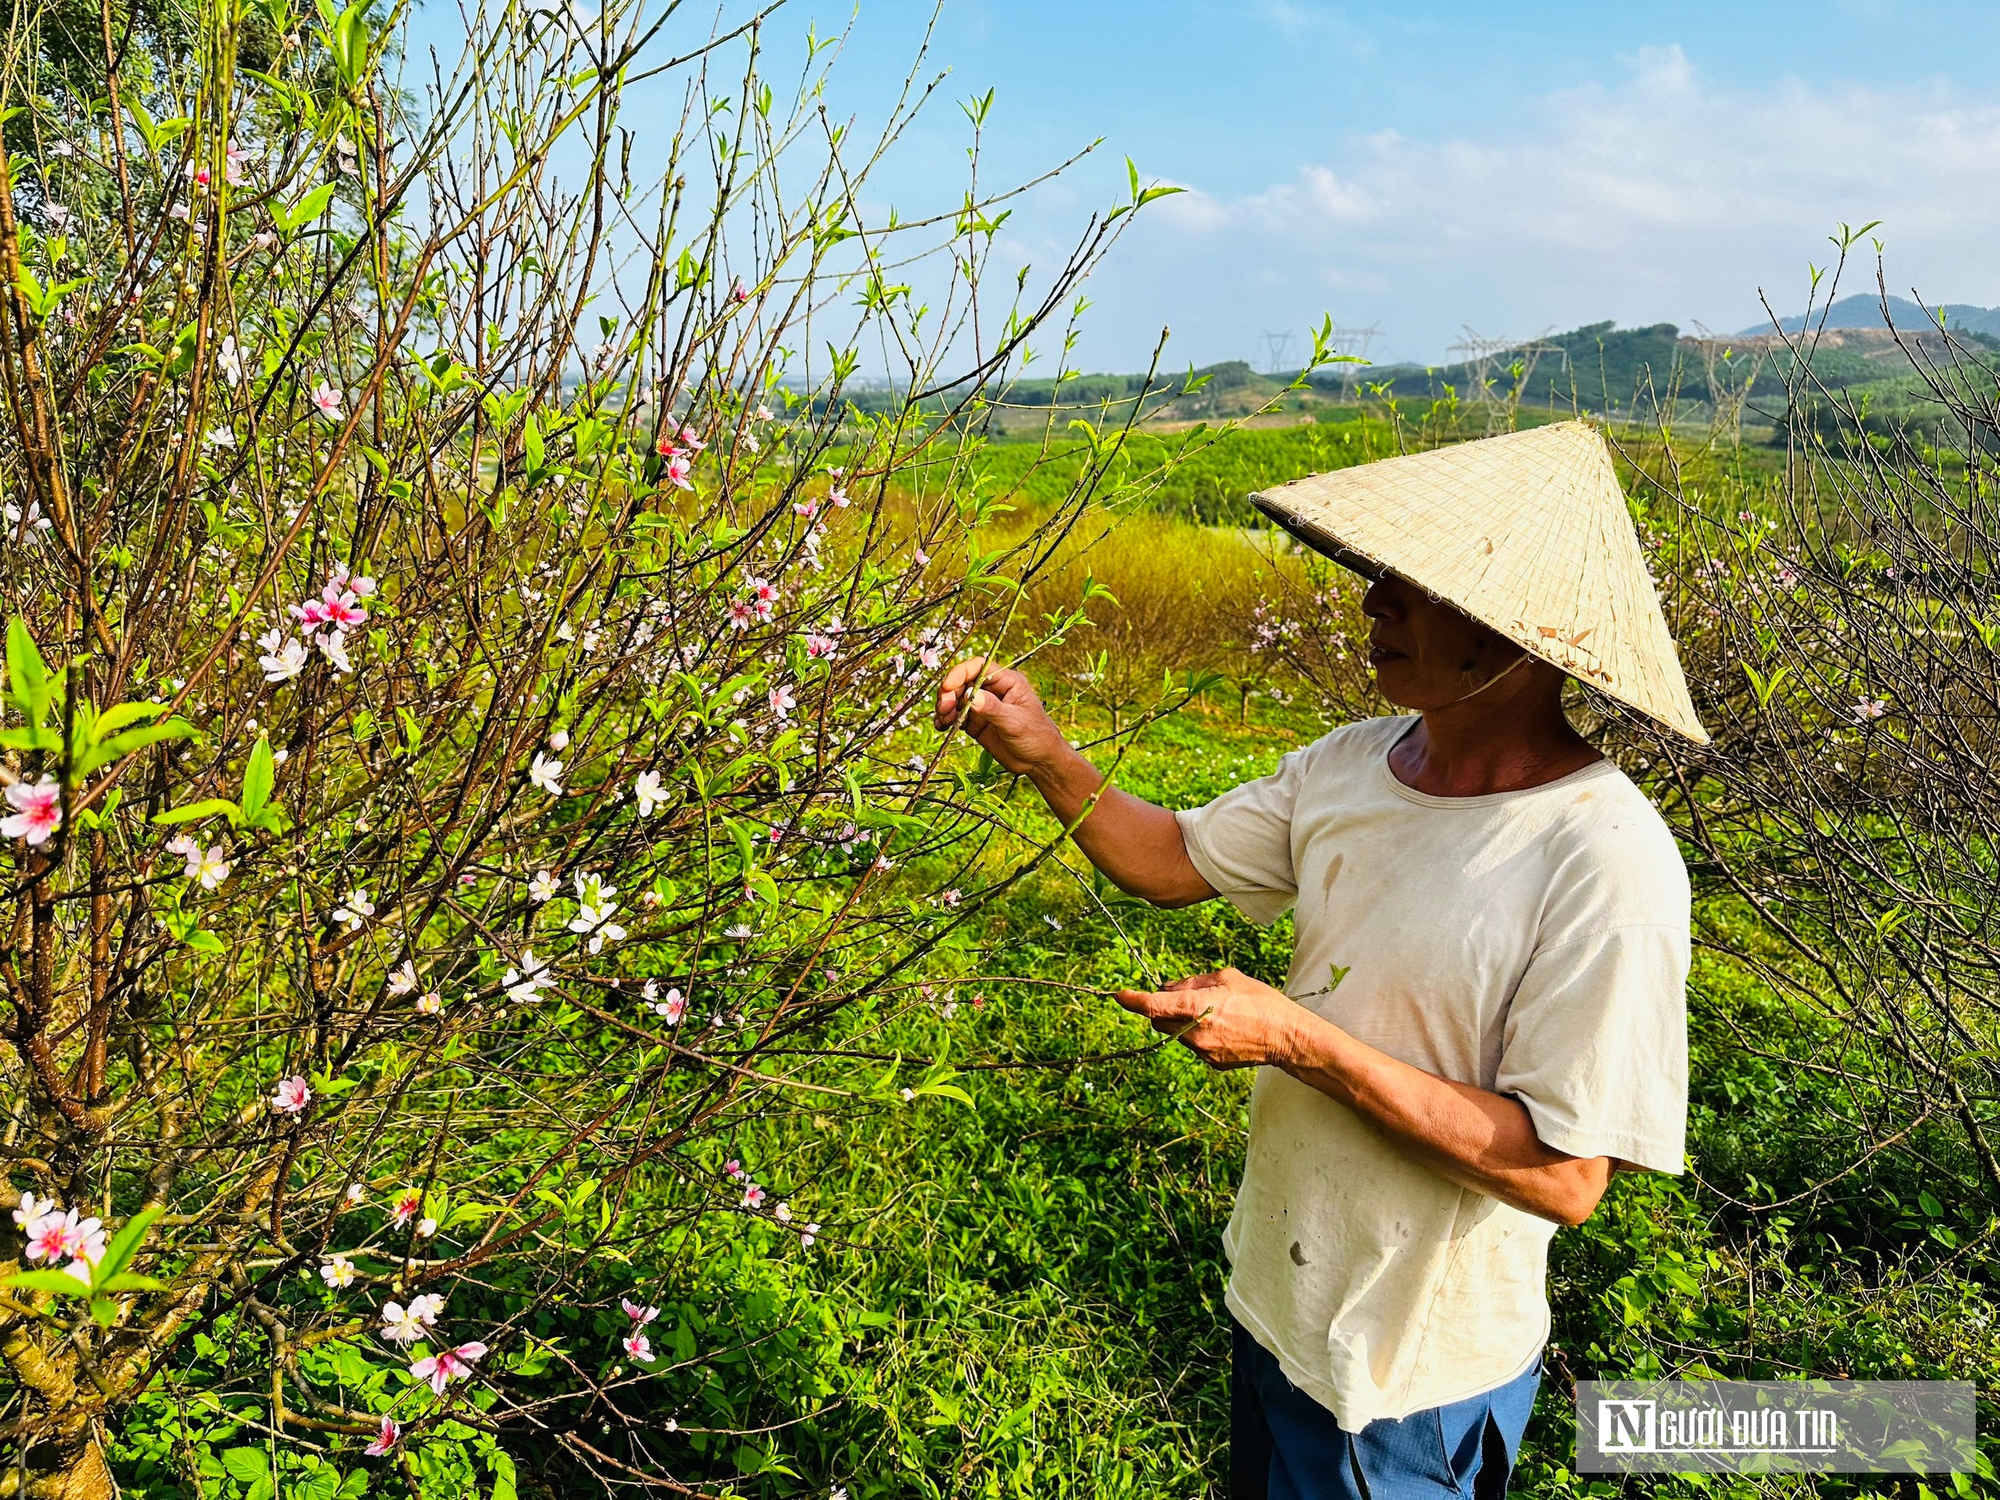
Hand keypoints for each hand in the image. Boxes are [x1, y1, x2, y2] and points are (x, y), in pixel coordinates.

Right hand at [934, 657, 1069, 775]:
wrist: (1040, 762)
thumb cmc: (1037, 736)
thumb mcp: (1016, 722)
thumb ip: (993, 709)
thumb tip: (970, 696)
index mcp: (1007, 682)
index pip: (979, 667)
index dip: (960, 673)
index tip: (948, 686)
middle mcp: (993, 690)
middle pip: (963, 682)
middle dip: (949, 693)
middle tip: (943, 709)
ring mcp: (983, 706)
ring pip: (956, 699)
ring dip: (945, 707)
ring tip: (942, 721)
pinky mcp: (976, 722)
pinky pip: (956, 716)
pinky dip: (946, 720)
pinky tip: (942, 727)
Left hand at [1116, 967, 1309, 1070]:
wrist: (1285, 1037)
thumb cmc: (1260, 1002)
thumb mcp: (1227, 978)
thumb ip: (1193, 982)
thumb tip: (1169, 987)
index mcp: (1195, 1007)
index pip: (1152, 1005)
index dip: (1132, 1000)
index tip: (1119, 995)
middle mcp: (1193, 1033)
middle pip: (1159, 1021)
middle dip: (1161, 1009)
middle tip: (1179, 996)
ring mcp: (1201, 1051)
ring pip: (1175, 1034)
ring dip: (1181, 1021)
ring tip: (1211, 1011)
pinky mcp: (1211, 1063)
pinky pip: (1193, 1045)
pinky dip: (1196, 1034)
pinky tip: (1221, 1027)